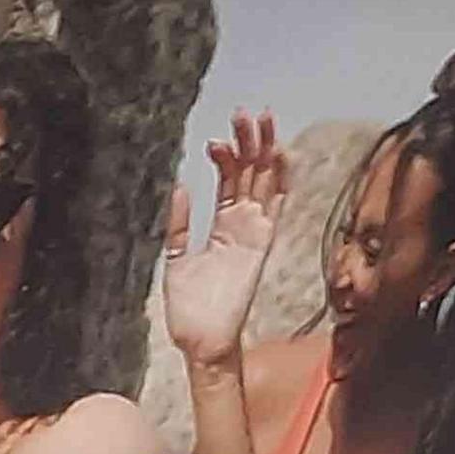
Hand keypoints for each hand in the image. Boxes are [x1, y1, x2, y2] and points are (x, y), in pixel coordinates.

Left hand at [162, 109, 287, 369]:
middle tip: (245, 114)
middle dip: (250, 143)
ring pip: (266, 183)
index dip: (227, 158)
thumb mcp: (174, 258)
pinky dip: (280, 181)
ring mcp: (256, 234)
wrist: (201, 339)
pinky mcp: (262, 245)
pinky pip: (277, 208)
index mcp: (223, 228)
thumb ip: (178, 225)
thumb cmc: (190, 308)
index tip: (216, 138)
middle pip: (252, 175)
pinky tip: (279, 154)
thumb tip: (179, 188)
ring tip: (261, 121)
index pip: (230, 183)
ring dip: (265, 151)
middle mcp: (244, 227)